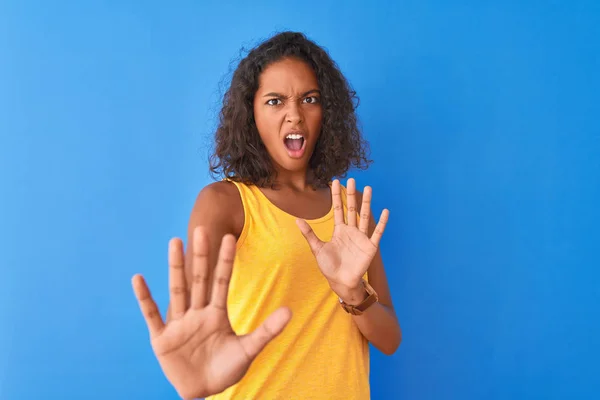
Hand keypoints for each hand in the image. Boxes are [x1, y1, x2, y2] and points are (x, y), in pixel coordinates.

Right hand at [132, 227, 291, 399]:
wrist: (203, 391)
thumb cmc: (225, 369)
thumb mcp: (248, 349)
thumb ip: (267, 330)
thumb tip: (290, 311)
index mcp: (216, 314)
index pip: (222, 282)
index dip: (226, 261)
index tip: (230, 238)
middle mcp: (197, 313)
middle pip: (199, 280)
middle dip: (201, 255)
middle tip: (202, 229)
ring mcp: (179, 324)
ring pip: (177, 290)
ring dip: (175, 267)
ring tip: (174, 242)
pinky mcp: (162, 338)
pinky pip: (151, 315)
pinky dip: (144, 298)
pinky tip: (138, 279)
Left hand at [296, 178, 388, 301]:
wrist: (341, 282)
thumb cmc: (329, 267)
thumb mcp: (317, 248)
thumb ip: (309, 234)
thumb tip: (297, 219)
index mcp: (339, 230)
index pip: (338, 209)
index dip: (336, 196)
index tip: (335, 182)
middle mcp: (351, 231)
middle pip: (352, 209)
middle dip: (352, 195)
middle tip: (353, 180)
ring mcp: (361, 238)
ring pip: (365, 217)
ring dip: (367, 203)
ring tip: (369, 189)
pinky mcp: (370, 247)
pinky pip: (377, 232)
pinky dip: (381, 223)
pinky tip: (385, 211)